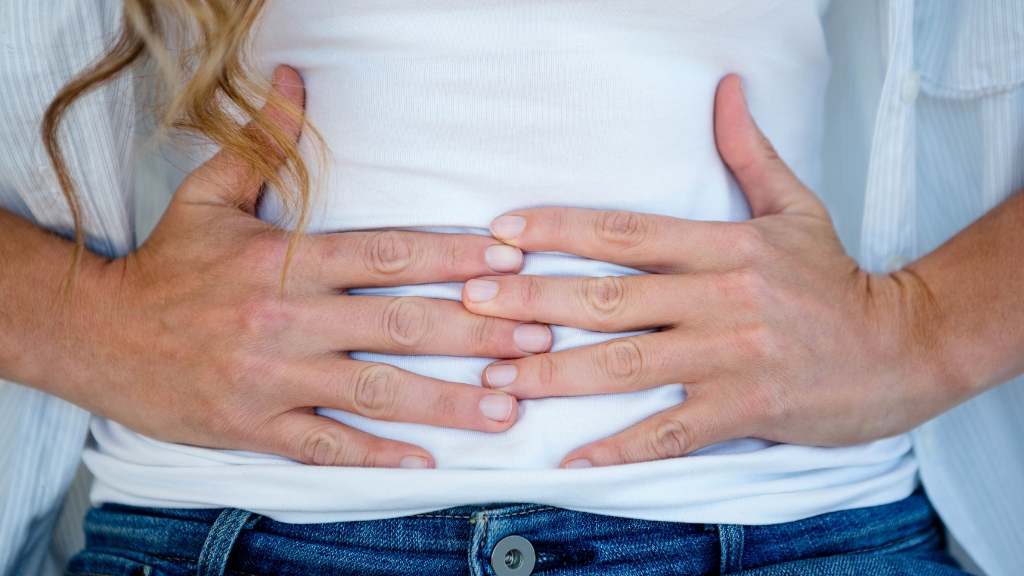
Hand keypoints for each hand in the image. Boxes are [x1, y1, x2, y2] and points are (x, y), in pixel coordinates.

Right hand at [47, 67, 543, 468]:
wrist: (97, 334)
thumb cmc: (167, 265)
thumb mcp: (210, 195)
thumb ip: (264, 144)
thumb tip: (295, 79)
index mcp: (286, 260)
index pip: (388, 254)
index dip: (455, 258)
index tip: (510, 263)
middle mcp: (288, 319)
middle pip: (400, 325)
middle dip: (477, 332)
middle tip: (538, 336)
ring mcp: (274, 379)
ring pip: (376, 391)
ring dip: (449, 400)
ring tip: (509, 406)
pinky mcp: (255, 426)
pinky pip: (326, 446)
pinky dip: (376, 454)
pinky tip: (427, 461)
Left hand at [461, 75, 955, 467]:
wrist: (904, 348)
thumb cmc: (837, 280)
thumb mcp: (796, 207)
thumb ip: (748, 153)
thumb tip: (724, 89)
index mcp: (723, 246)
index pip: (623, 230)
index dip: (558, 229)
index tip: (502, 231)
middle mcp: (718, 297)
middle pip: (608, 297)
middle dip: (532, 300)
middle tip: (471, 301)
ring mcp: (728, 355)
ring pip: (625, 364)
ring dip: (553, 373)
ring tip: (495, 377)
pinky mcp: (744, 408)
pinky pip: (670, 432)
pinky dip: (619, 446)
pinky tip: (571, 456)